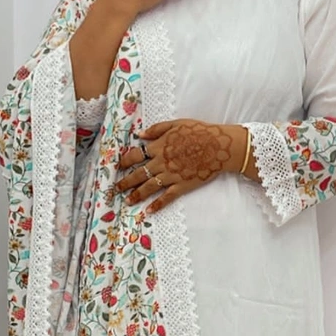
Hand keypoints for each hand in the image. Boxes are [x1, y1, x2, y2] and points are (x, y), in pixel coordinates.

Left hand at [116, 120, 247, 213]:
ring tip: (127, 201)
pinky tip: (149, 211)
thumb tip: (139, 135)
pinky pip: (167, 197)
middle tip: (115, 188)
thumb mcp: (176, 124)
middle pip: (138, 173)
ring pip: (149, 187)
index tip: (117, 166)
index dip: (124, 161)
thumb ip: (156, 129)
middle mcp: (161, 162)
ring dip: (136, 195)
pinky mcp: (182, 185)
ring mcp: (171, 175)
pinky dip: (157, 205)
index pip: (135, 155)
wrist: (219, 146)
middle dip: (125, 181)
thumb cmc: (200, 131)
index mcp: (159, 146)